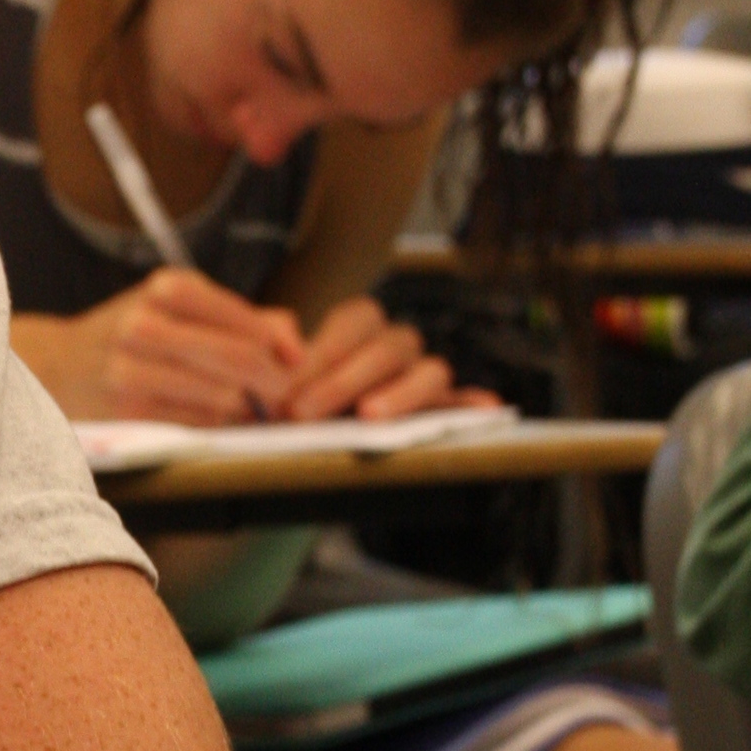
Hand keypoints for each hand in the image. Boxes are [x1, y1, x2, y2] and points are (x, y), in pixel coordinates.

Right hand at [25, 271, 305, 423]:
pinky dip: (218, 424)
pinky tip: (215, 416)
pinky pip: (198, 423)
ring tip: (249, 407)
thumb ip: (244, 317)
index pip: (248, 322)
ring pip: (224, 396)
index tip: (296, 366)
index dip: (282, 350)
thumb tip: (296, 347)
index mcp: (167, 288)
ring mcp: (133, 370)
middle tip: (284, 396)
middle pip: (241, 360)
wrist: (58, 364)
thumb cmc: (134, 333)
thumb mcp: (180, 305)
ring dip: (247, 408)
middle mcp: (146, 324)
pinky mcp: (128, 411)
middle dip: (273, 383)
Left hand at [281, 296, 497, 423]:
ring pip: (429, 371)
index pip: (357, 320)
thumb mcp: (267, 367)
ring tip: (369, 417)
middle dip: (344, 380)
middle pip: (389, 347)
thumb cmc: (282, 397)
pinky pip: (461, 404)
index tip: (289, 386)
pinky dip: (471, 406)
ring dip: (400, 394)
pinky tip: (483, 410)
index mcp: (357, 327)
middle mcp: (393, 347)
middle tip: (304, 413)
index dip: (327, 350)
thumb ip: (271, 343)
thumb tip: (280, 337)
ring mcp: (418, 378)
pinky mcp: (438, 411)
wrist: (288, 430)